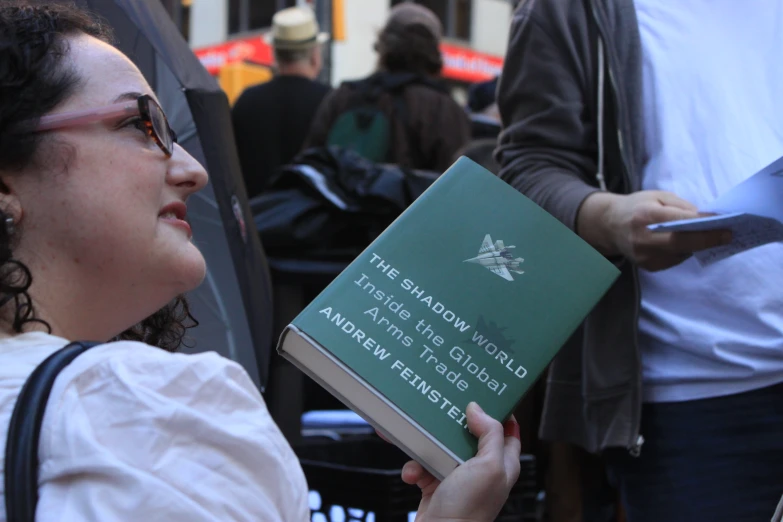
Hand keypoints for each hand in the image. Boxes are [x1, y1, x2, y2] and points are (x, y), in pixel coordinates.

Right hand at [401, 402, 520, 521]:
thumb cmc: (468, 510)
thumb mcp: (488, 467)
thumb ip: (490, 434)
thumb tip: (478, 409)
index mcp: (502, 465)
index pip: (507, 432)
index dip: (499, 412)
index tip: (485, 393)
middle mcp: (481, 471)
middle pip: (469, 436)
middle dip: (452, 426)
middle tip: (442, 410)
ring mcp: (457, 479)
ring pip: (441, 449)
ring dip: (426, 448)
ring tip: (419, 449)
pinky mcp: (436, 487)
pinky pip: (422, 467)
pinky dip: (414, 468)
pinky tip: (412, 475)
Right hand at [578, 191, 732, 270]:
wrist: (609, 225)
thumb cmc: (638, 206)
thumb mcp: (659, 197)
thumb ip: (682, 207)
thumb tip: (707, 219)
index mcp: (645, 216)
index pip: (679, 222)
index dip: (703, 225)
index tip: (724, 225)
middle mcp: (642, 238)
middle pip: (681, 243)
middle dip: (707, 240)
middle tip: (727, 236)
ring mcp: (644, 256)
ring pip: (681, 254)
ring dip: (696, 245)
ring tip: (706, 236)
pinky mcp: (647, 266)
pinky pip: (674, 260)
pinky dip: (683, 251)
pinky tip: (682, 243)